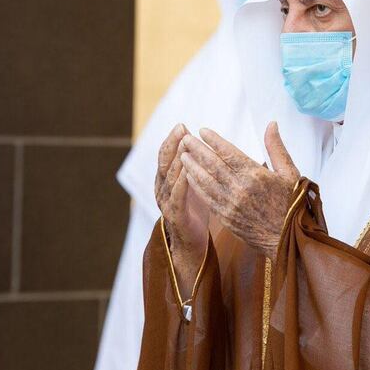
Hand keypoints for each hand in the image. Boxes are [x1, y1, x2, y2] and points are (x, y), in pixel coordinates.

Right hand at [155, 124, 208, 291]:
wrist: (191, 243)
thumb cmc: (196, 210)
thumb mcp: (196, 184)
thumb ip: (196, 166)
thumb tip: (206, 144)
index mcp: (167, 180)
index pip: (168, 155)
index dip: (173, 140)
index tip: (183, 125)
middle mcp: (163, 188)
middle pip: (165, 161)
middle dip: (173, 143)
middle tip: (182, 128)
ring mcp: (167, 202)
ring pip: (169, 176)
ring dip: (178, 158)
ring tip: (185, 144)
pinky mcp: (176, 215)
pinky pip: (177, 197)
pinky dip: (182, 183)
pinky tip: (188, 172)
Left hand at [181, 122, 299, 259]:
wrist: (288, 240)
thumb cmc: (292, 204)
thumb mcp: (290, 173)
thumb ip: (276, 147)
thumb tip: (271, 124)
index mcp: (256, 175)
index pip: (229, 153)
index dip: (214, 141)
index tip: (202, 131)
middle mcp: (240, 188)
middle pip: (213, 164)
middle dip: (197, 150)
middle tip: (186, 139)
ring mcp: (231, 204)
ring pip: (206, 181)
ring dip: (192, 166)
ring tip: (182, 154)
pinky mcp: (226, 217)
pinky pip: (206, 198)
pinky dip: (196, 185)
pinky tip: (189, 176)